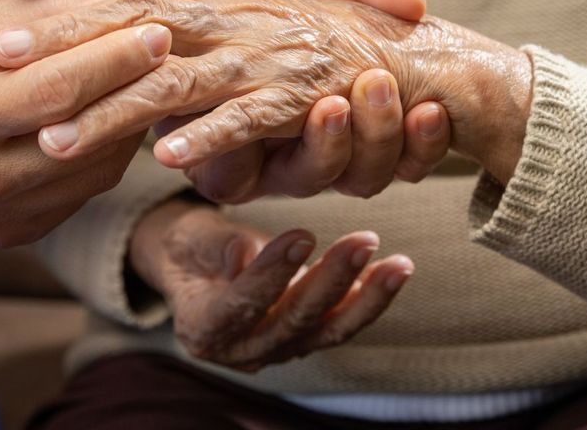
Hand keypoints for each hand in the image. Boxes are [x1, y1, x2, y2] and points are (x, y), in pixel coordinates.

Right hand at [0, 0, 172, 246]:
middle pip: (84, 134)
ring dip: (130, 118)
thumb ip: (51, 13)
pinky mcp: (15, 233)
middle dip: (134, 85)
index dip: (113, 59)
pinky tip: (115, 113)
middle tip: (170, 45)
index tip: (157, 27)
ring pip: (98, 167)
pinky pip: (87, 187)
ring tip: (145, 75)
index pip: (54, 91)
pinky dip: (110, 147)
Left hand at [2, 0, 531, 188]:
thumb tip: (129, 4)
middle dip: (66, 38)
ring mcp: (259, 59)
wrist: (406, 56)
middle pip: (133, 23)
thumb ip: (197, 7)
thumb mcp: (250, 11)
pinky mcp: (296, 99)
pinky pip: (244, 120)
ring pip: (173, 84)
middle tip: (1, 51)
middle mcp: (228, 21)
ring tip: (54, 138)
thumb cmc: (317, 35)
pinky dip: (209, 138)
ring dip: (113, 111)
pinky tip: (166, 160)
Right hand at [129, 200, 412, 371]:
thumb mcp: (188, 239)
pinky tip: (391, 273)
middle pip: (292, 321)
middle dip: (332, 281)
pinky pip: (338, 324)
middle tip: (362, 242)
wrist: (195, 267)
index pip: (241, 305)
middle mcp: (241, 350)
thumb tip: (245, 253)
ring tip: (398, 264)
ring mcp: (275, 349)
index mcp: (203, 328)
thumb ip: (216, 247)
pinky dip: (367, 300)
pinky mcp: (302, 339)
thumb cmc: (188, 248)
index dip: (271, 273)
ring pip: (326, 330)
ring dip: (366, 297)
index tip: (302, 236)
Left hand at [176, 0, 446, 200]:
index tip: (434, 110)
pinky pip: (233, 170)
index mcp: (356, 114)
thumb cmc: (270, 15)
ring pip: (318, 175)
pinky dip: (223, 145)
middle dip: (383, 136)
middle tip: (384, 92)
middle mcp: (323, 150)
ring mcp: (276, 164)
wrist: (197, 33)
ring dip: (329, 143)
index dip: (427, 138)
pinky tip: (212, 141)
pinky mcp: (223, 169)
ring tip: (329, 105)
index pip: (411, 143)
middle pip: (372, 170)